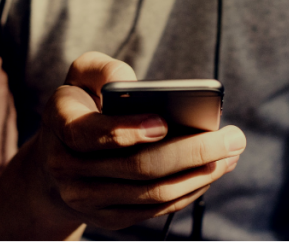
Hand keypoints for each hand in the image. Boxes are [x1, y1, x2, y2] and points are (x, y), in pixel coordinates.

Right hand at [32, 51, 245, 230]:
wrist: (55, 161)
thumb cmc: (80, 106)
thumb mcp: (81, 75)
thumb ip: (102, 68)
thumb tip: (130, 82)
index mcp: (59, 125)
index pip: (90, 134)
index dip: (127, 129)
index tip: (164, 122)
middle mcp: (66, 168)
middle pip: (136, 167)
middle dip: (191, 152)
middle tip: (233, 136)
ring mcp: (86, 199)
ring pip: (151, 193)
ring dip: (199, 174)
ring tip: (231, 153)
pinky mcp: (107, 219)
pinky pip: (155, 210)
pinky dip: (189, 191)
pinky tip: (213, 170)